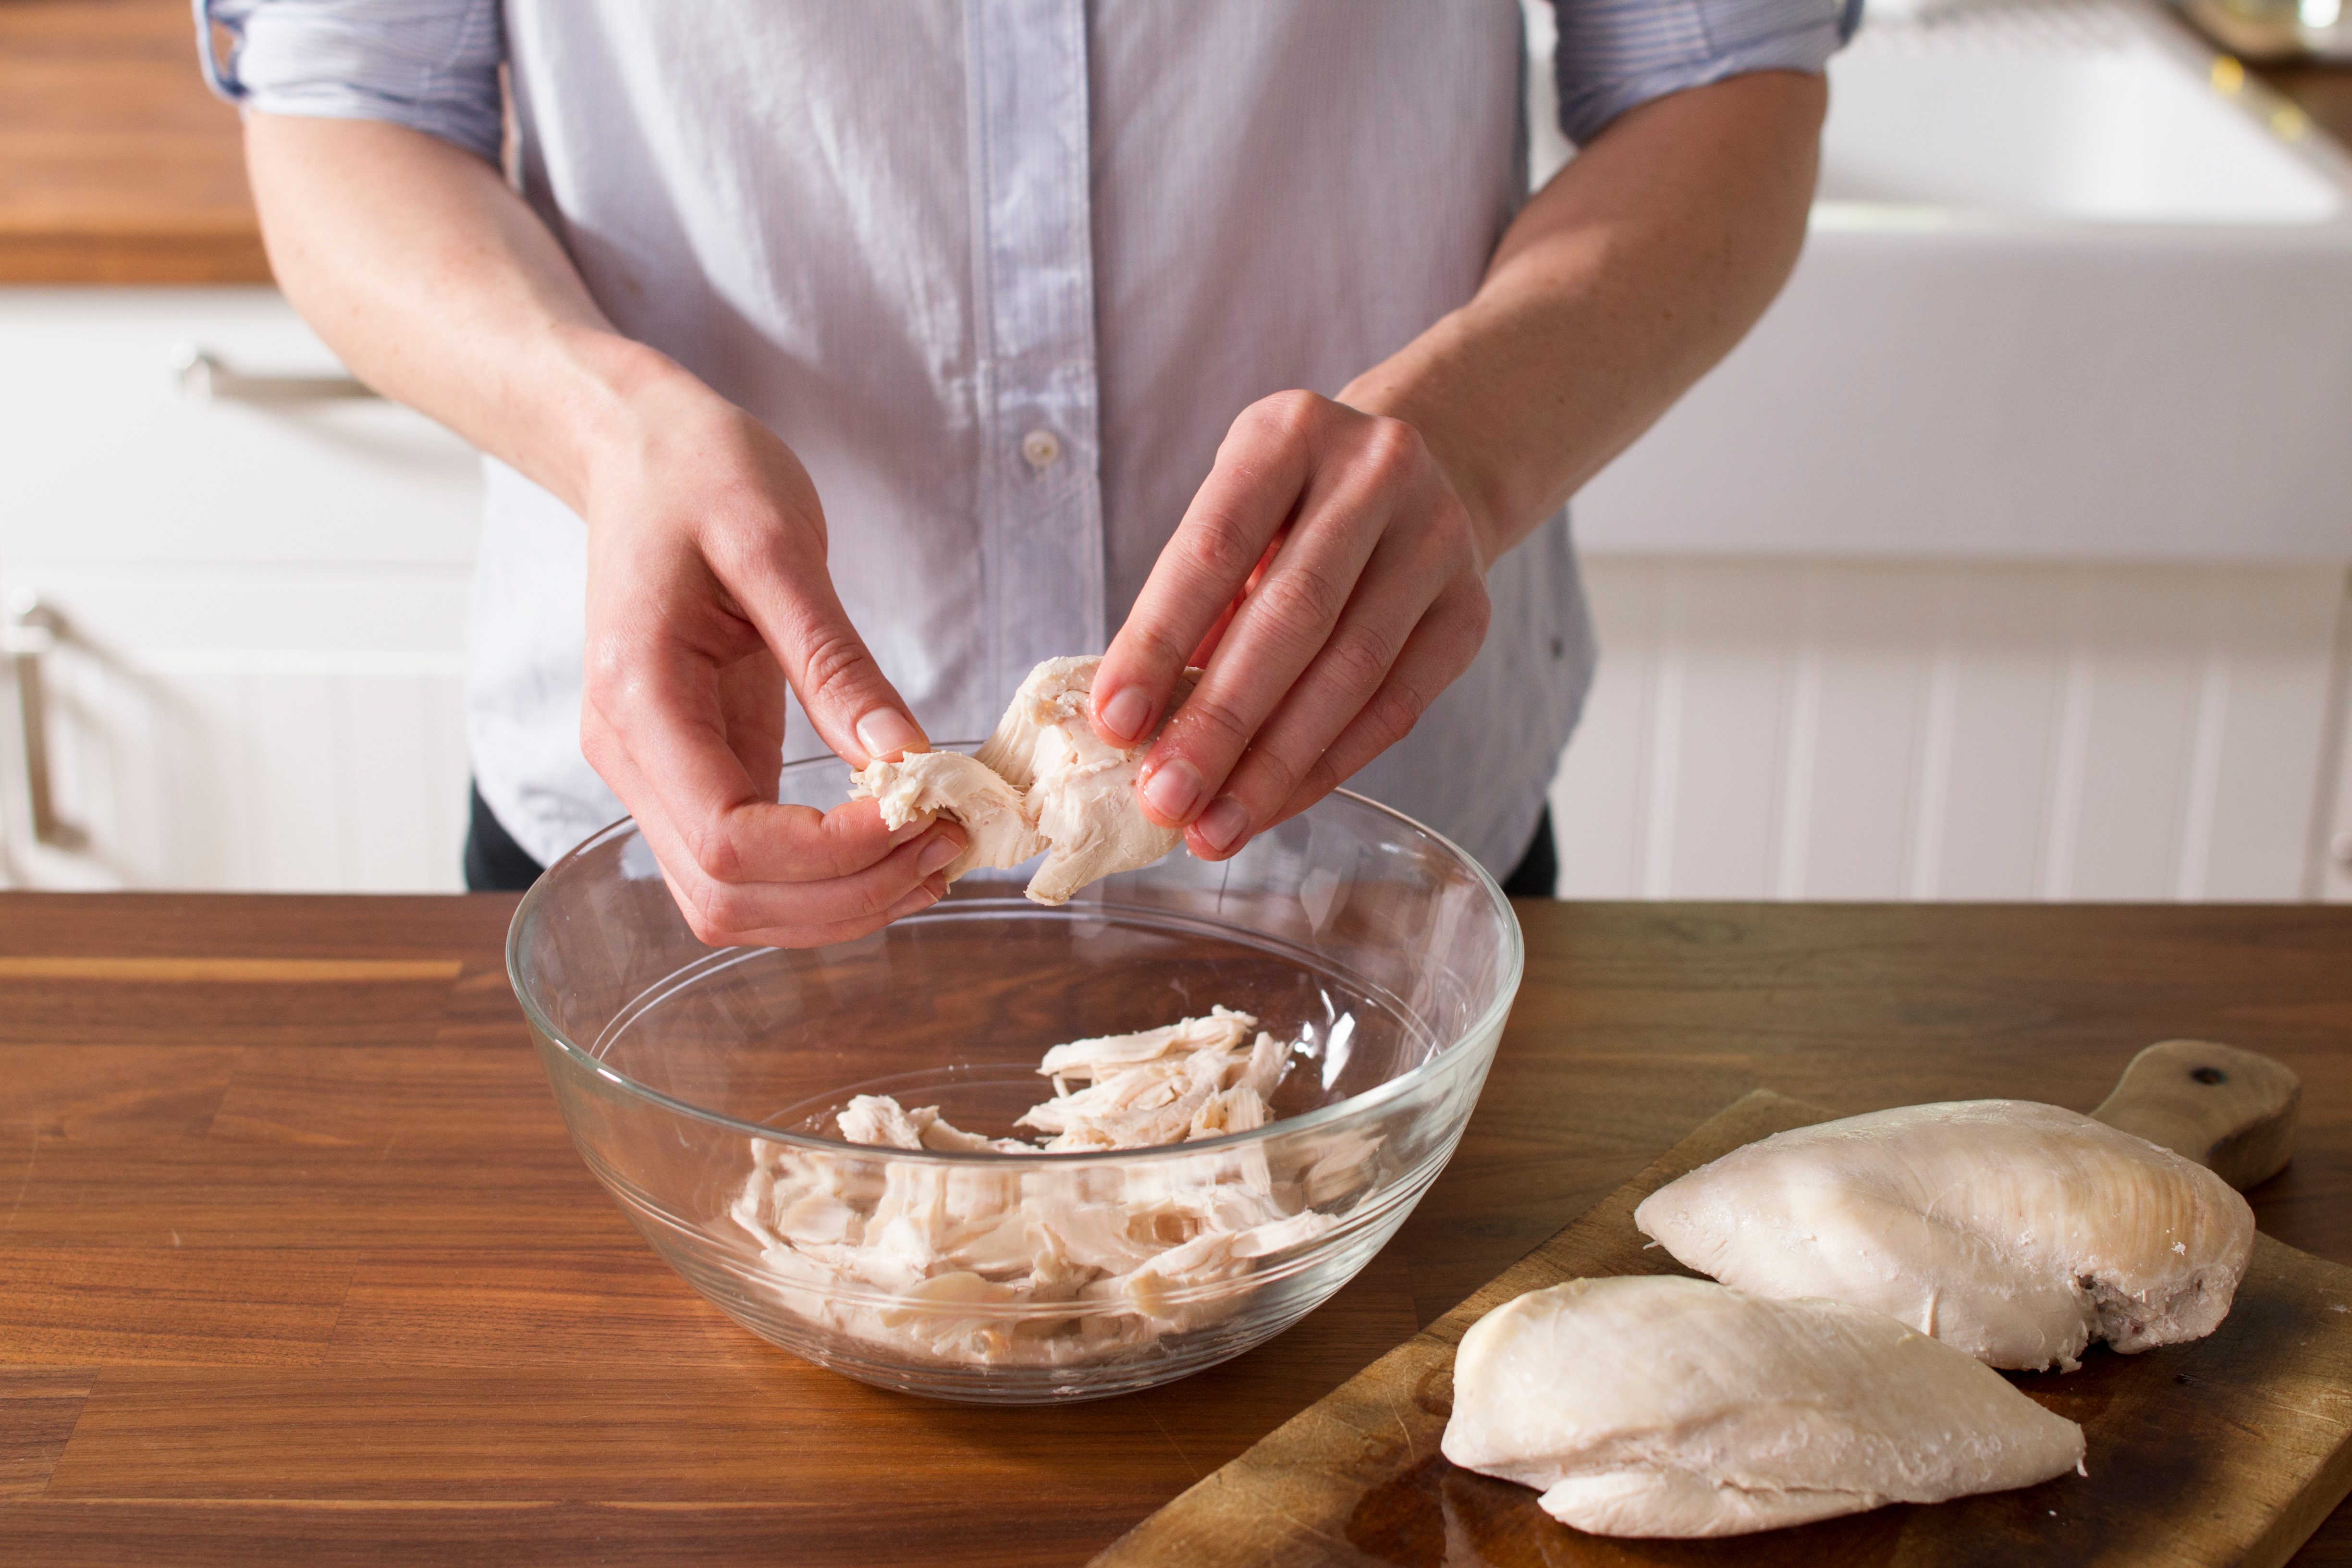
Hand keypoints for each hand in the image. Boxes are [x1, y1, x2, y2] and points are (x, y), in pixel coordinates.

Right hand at [577, 372, 964, 946]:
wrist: (637, 449)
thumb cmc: (697, 475)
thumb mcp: (776, 545)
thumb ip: (833, 660)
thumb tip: (907, 757)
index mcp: (637, 698)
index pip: (728, 840)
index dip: (830, 855)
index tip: (921, 814)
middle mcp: (629, 756)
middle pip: (728, 896)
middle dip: (848, 893)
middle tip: (950, 843)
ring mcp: (654, 772)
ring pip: (734, 902)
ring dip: (839, 902)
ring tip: (934, 850)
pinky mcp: (694, 767)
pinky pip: (751, 862)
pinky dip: (824, 876)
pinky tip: (897, 840)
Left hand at [1090, 390, 1492, 860]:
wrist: (1425, 466)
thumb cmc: (1293, 506)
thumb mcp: (1236, 512)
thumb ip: (1193, 600)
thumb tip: (1138, 725)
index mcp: (1289, 434)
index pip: (1215, 545)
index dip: (1160, 639)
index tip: (1114, 722)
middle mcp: (1375, 473)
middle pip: (1292, 615)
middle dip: (1220, 721)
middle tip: (1163, 798)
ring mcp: (1436, 540)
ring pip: (1351, 672)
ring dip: (1274, 765)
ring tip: (1212, 828)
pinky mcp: (1470, 609)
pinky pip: (1396, 706)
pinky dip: (1328, 766)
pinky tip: (1273, 806)